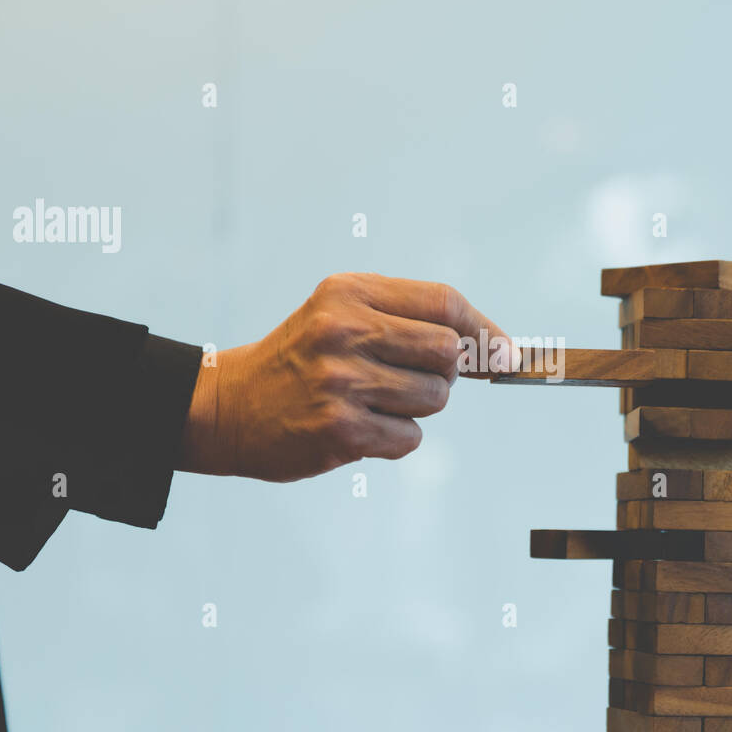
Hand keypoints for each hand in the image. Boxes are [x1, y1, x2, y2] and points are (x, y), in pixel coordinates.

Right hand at [178, 272, 514, 481]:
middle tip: (407, 379)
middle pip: (448, 352)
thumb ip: (413, 320)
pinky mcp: (339, 430)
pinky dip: (396, 439)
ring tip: (374, 402)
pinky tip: (360, 428)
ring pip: (435, 398)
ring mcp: (341, 381)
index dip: (483, 330)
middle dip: (444, 373)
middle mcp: (344, 330)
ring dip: (417, 408)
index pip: (444, 302)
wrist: (227, 406)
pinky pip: (409, 438)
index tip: (504, 354)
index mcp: (349, 292)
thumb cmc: (301, 359)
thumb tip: (499, 352)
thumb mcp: (343, 314)